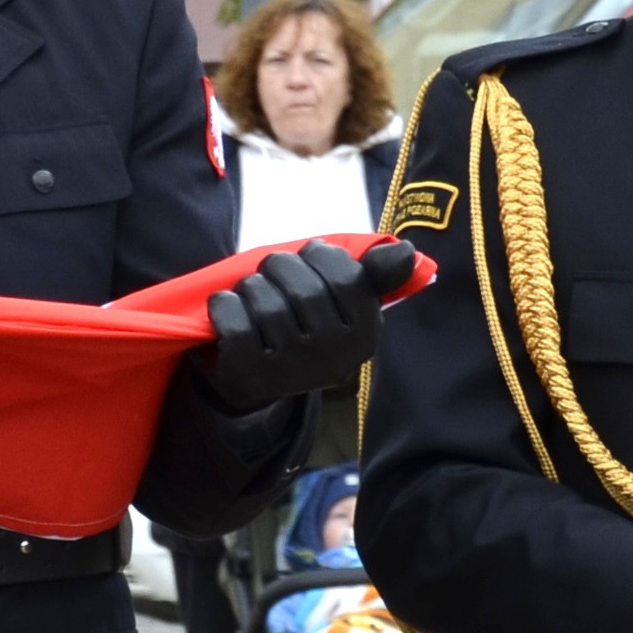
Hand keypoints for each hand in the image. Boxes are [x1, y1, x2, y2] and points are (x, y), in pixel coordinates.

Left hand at [195, 239, 419, 411]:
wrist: (260, 381)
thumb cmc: (304, 325)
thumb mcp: (343, 302)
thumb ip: (373, 273)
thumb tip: (408, 251)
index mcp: (364, 336)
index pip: (345, 276)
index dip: (319, 256)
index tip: (308, 257)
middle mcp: (333, 358)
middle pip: (301, 286)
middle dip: (279, 266)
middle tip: (272, 272)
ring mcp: (292, 371)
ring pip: (264, 298)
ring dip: (250, 286)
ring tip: (253, 294)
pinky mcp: (250, 376)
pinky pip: (233, 319)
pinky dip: (224, 304)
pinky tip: (230, 309)